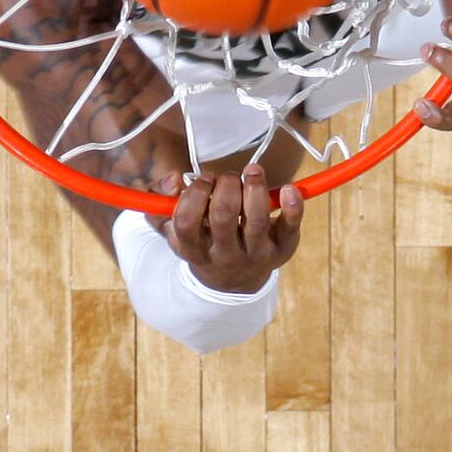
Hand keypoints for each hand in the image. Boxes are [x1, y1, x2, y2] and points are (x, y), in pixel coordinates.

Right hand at [146, 164, 304, 293]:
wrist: (234, 280)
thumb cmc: (201, 240)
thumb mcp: (173, 228)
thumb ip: (159, 200)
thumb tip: (173, 178)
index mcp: (194, 250)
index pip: (186, 224)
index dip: (194, 195)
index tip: (204, 180)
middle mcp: (224, 256)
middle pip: (223, 217)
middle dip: (226, 186)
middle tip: (227, 177)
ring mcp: (255, 255)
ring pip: (256, 221)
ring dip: (254, 188)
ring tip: (252, 170)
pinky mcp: (282, 249)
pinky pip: (290, 228)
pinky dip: (292, 206)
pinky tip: (288, 189)